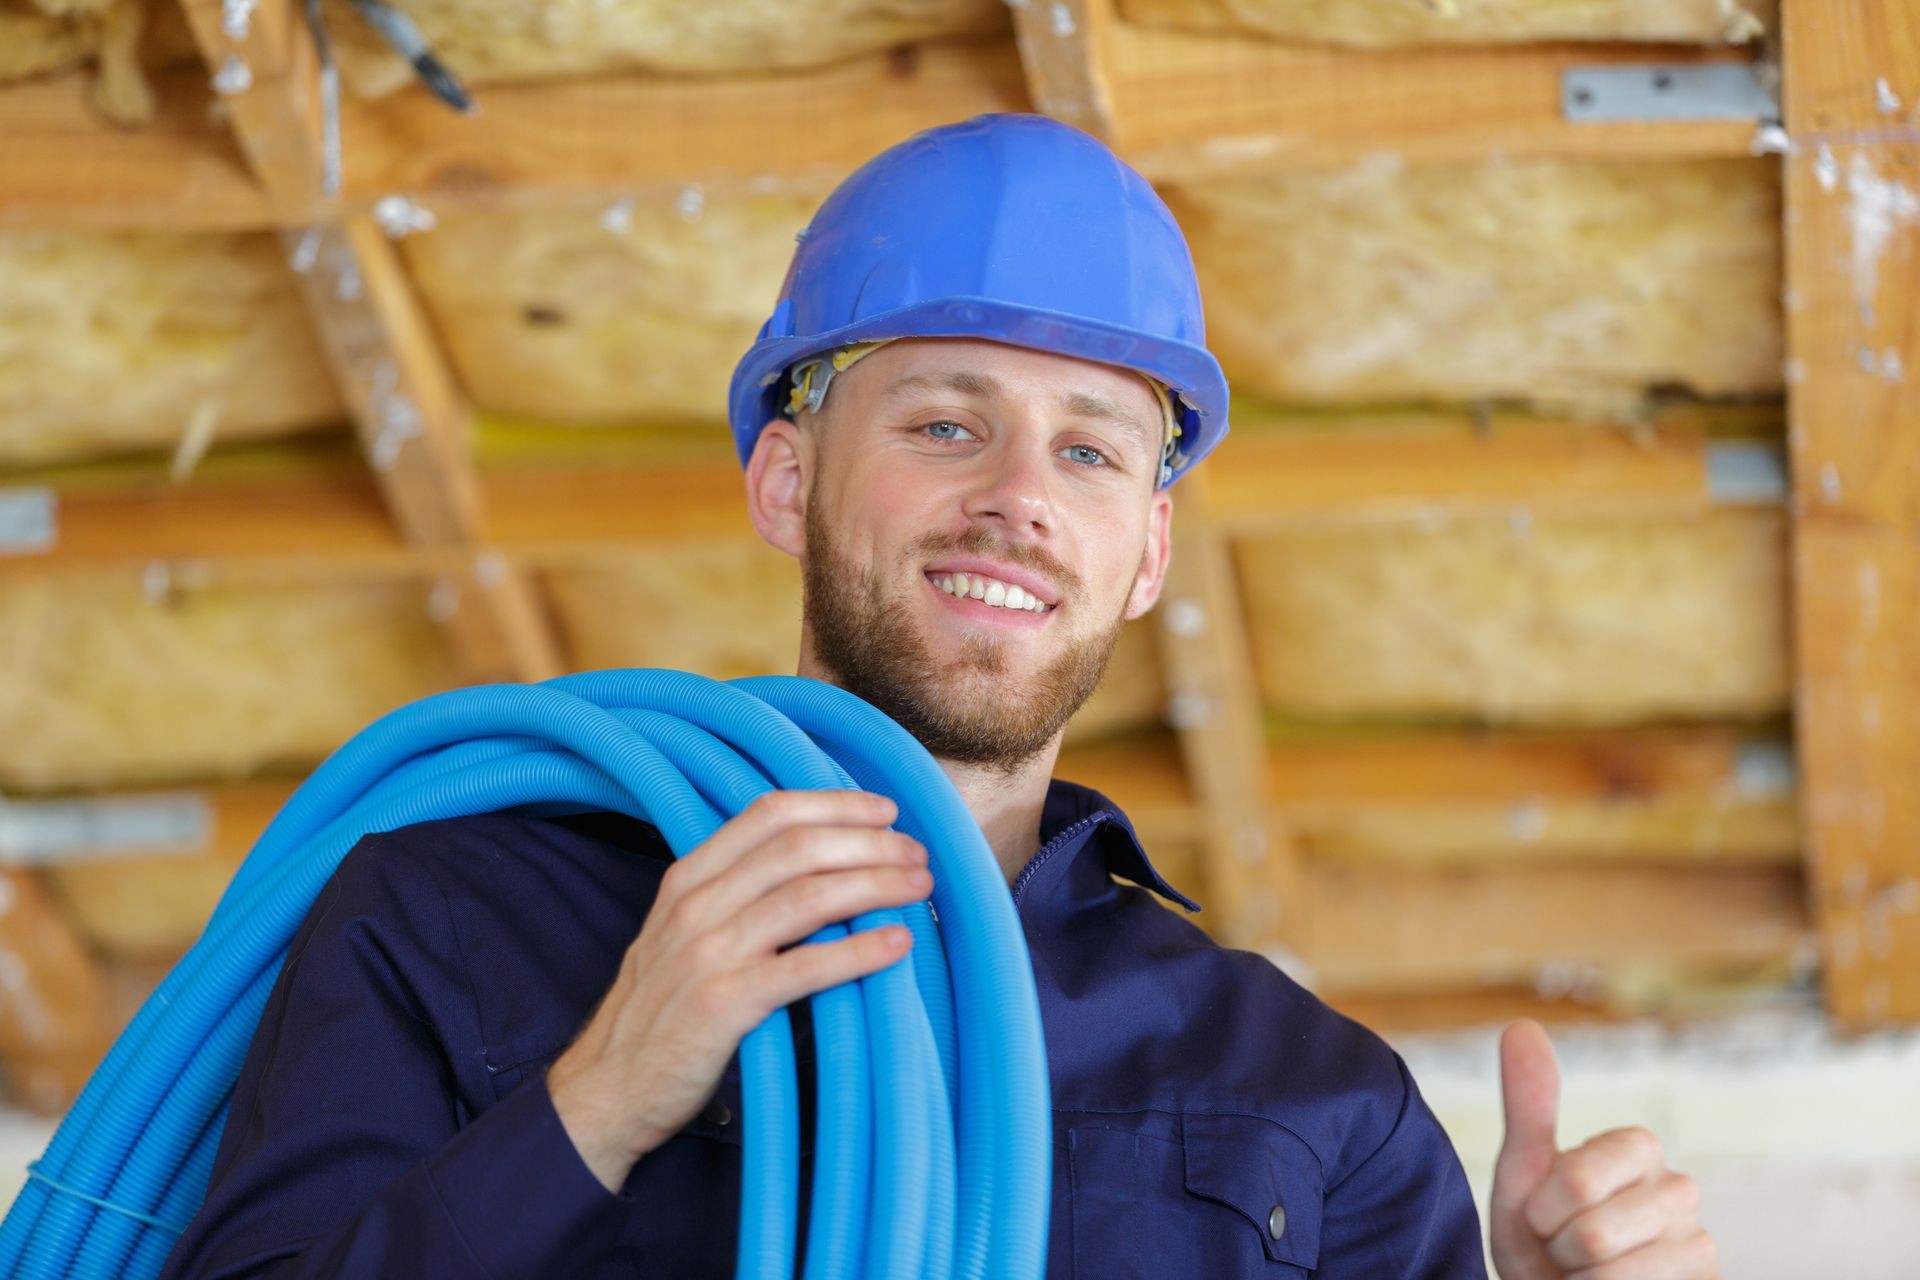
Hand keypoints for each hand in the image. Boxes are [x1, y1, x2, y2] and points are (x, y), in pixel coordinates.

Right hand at [545, 789, 928, 1191]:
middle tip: (917, 855)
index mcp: (687, 879)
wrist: (607, 1090)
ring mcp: (707, 954)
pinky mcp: (724, 1006)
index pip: (768, 814)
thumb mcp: (681, 934)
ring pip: (808, 897)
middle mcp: (695, 907)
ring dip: (876, 885)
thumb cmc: (660, 1011)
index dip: (835, 804)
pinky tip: (897, 945)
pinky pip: (804, 967)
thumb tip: (819, 866)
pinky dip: (859, 951)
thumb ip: (734, 895)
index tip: (885, 811)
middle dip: (869, 843)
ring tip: (920, 889)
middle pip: (798, 848)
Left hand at [1489, 1020, 1718, 1278]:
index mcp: (1636, 1147)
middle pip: (1592, 1232)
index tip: (1544, 1215)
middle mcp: (1679, 1187)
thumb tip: (1520, 1024)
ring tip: (1587, 1273)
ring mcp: (1698, 1241)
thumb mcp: (1523, 1173)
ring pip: (1611, 1269)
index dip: (1540, 1211)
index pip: (1574, 1181)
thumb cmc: (1542, 1238)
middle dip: (1560, 1249)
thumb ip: (1528, 1105)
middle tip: (1566, 1251)